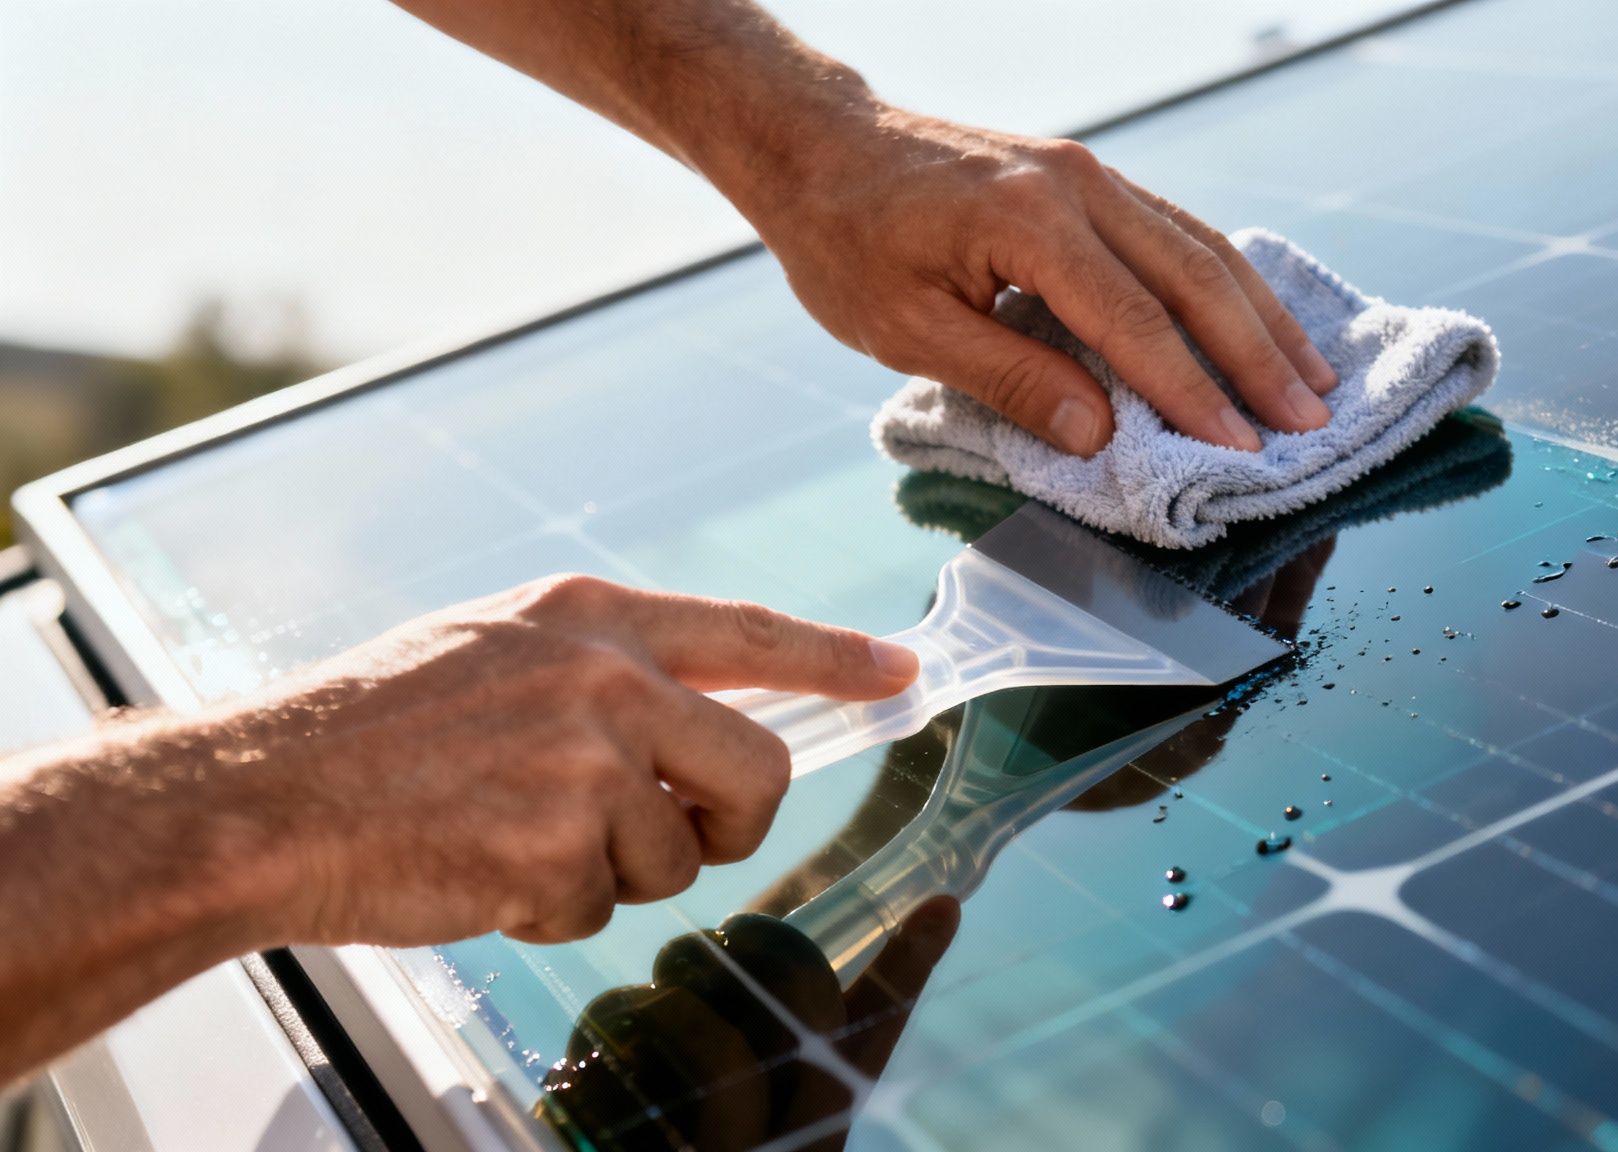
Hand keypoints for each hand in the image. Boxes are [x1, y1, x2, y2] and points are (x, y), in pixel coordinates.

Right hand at [206, 575, 918, 946]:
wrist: (259, 795)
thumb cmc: (368, 730)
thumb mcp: (494, 649)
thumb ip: (603, 671)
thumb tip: (697, 721)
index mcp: (589, 617)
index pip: (750, 632)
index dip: (835, 659)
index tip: (899, 673)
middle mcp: (605, 677)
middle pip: (758, 770)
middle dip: (728, 820)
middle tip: (664, 831)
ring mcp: (588, 762)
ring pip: (679, 855)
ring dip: (610, 871)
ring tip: (509, 834)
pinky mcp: (560, 846)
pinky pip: (602, 906)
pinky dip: (549, 907)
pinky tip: (478, 868)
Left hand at [390, 0, 1334, 455]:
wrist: (817, 143)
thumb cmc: (846, 240)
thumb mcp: (904, 329)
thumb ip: (1008, 378)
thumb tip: (1101, 434)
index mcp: (1030, 223)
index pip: (1136, 324)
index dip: (1194, 394)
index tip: (1241, 450)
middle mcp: (1079, 186)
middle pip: (1195, 278)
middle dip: (1259, 358)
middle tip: (1310, 426)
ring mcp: (1090, 173)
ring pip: (1202, 247)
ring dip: (1261, 318)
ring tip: (1313, 380)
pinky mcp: (1087, 178)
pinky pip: (1178, 231)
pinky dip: (1227, 282)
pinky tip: (1256, 321)